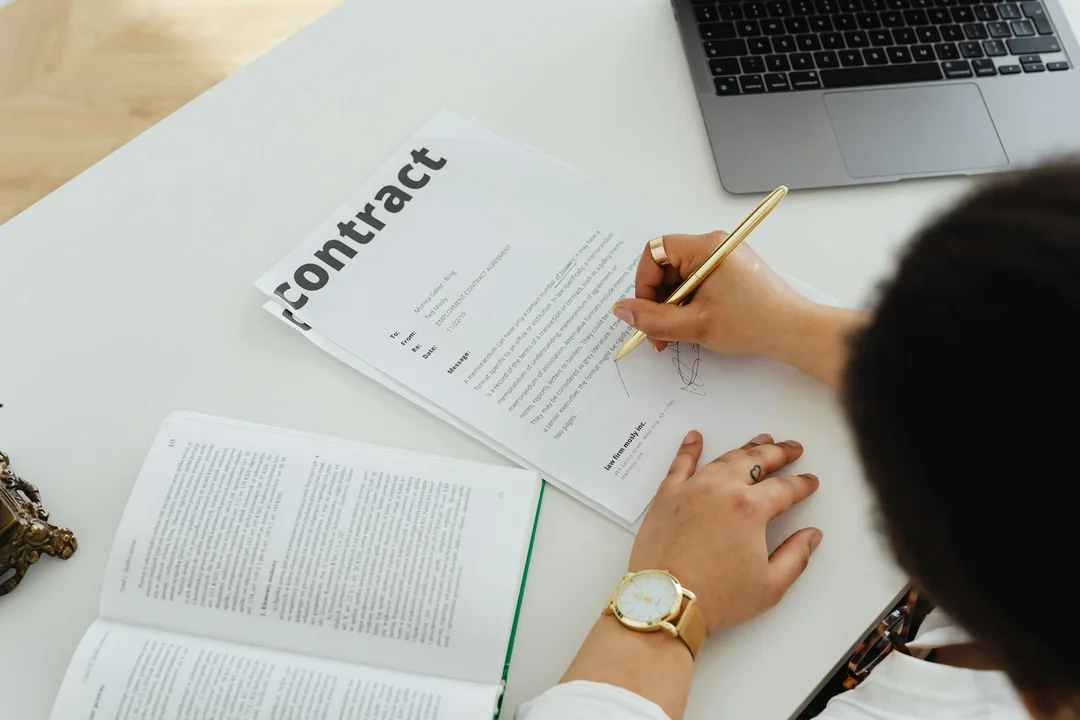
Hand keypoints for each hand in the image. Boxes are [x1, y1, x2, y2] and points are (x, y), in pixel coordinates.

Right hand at [613, 233, 867, 388]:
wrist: (794, 331)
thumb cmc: (753, 323)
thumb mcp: (694, 325)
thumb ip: (652, 319)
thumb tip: (621, 309)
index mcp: (706, 248)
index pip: (655, 253)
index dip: (644, 283)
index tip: (645, 311)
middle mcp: (714, 244)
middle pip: (666, 265)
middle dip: (657, 299)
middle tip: (659, 331)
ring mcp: (723, 256)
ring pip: (679, 276)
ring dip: (672, 305)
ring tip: (677, 333)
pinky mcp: (730, 270)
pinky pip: (696, 281)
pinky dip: (688, 302)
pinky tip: (692, 324)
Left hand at [630, 430, 822, 634]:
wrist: (666, 601)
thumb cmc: (718, 597)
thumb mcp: (770, 585)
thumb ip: (796, 556)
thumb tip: (812, 535)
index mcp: (750, 508)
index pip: (784, 488)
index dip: (802, 484)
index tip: (810, 482)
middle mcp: (721, 489)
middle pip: (756, 461)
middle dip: (778, 453)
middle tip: (792, 448)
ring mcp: (692, 489)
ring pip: (723, 459)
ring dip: (745, 448)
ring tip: (760, 441)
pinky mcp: (666, 496)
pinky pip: (680, 464)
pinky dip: (689, 449)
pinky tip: (695, 437)